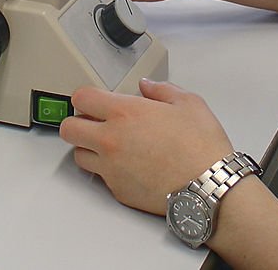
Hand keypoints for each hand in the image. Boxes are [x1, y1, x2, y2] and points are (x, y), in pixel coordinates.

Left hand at [59, 79, 233, 214]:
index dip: (85, 96)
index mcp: (125, 113)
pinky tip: (128, 165)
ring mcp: (111, 169)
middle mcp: (111, 140)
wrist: (208, 187)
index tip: (93, 99)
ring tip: (110, 145)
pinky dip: (107, 170)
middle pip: (68, 128)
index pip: (81, 98)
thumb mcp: (188, 103)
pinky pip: (100, 177)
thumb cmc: (201, 146)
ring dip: (88, 147)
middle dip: (77, 122)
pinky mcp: (118, 191)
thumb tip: (147, 86)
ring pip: (78, 155)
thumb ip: (162, 89)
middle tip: (93, 121)